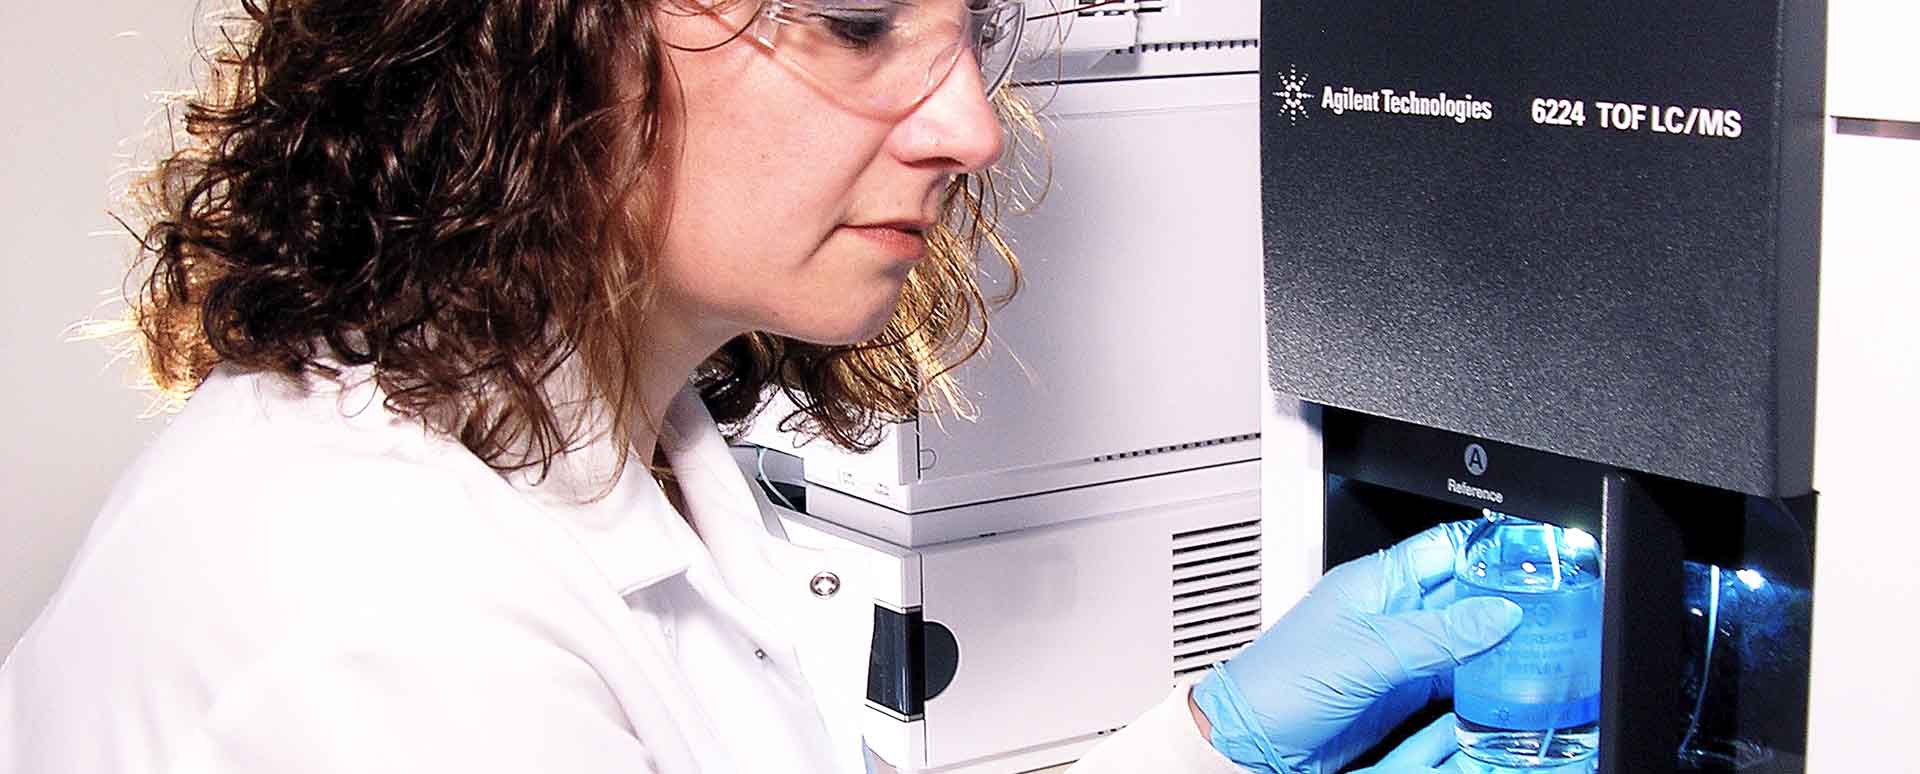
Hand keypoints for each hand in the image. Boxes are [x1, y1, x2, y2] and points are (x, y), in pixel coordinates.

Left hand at [1189, 521, 1521, 773]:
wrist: (1253, 742)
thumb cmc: (1281, 684)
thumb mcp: (1368, 652)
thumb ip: (1438, 634)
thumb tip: (1499, 613)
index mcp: (1376, 581)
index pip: (1445, 548)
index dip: (1488, 548)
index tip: (1534, 553)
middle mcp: (1390, 611)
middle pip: (1463, 594)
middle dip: (1504, 599)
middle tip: (1552, 608)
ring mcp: (1398, 653)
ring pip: (1464, 638)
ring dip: (1497, 644)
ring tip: (1542, 647)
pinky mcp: (1402, 692)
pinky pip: (1453, 679)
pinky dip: (1481, 681)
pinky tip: (1507, 684)